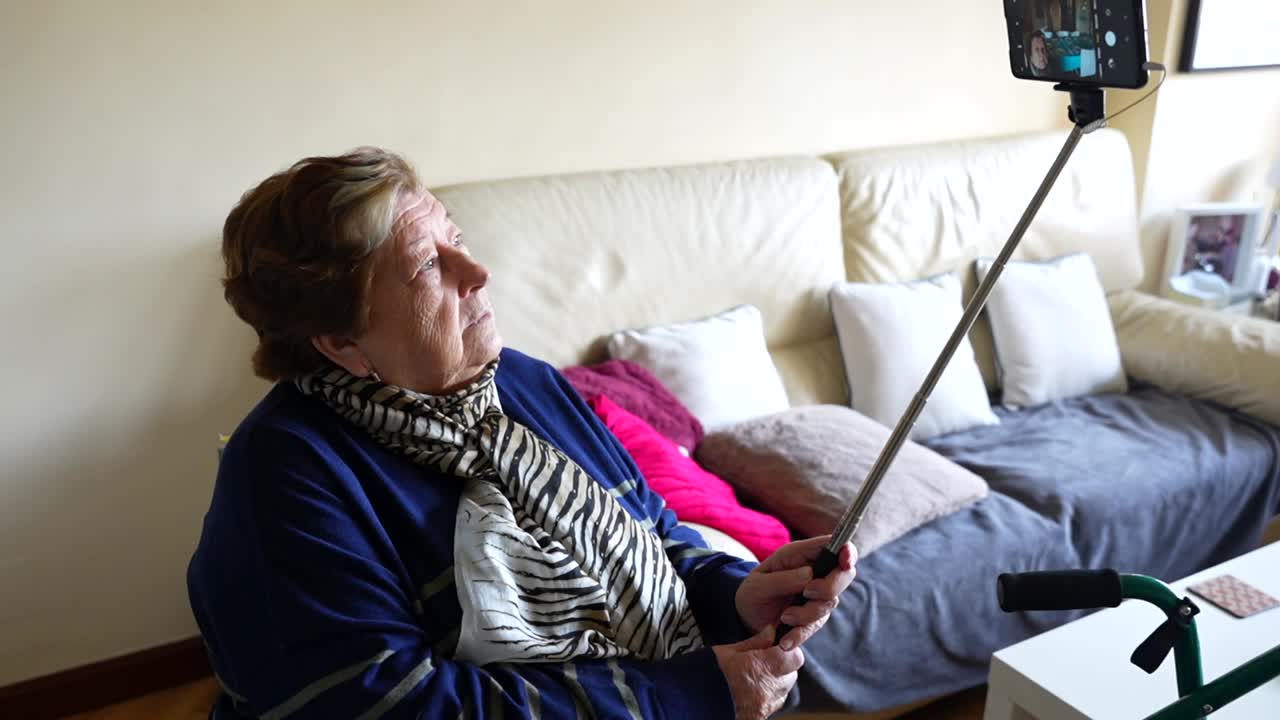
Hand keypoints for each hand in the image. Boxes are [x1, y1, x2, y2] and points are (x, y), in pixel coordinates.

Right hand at [712, 624, 804, 719]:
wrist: (698, 701)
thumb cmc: (711, 674)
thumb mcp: (731, 651)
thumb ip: (757, 641)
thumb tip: (772, 631)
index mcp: (762, 669)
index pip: (794, 657)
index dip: (788, 650)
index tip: (778, 646)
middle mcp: (769, 689)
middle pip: (792, 672)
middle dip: (783, 664)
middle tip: (764, 660)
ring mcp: (768, 705)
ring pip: (786, 687)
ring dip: (778, 679)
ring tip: (757, 675)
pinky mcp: (764, 714)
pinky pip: (777, 700)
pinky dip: (771, 692)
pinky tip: (755, 687)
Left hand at [735, 536, 856, 650]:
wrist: (746, 617)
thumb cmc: (753, 592)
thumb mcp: (759, 584)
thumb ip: (783, 579)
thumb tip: (810, 575)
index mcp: (801, 555)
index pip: (835, 546)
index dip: (847, 551)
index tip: (845, 561)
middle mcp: (815, 573)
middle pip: (844, 574)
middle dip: (829, 587)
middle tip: (806, 593)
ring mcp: (817, 596)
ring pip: (829, 603)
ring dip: (806, 613)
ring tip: (784, 617)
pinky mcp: (813, 618)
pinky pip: (814, 626)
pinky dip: (800, 634)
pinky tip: (785, 641)